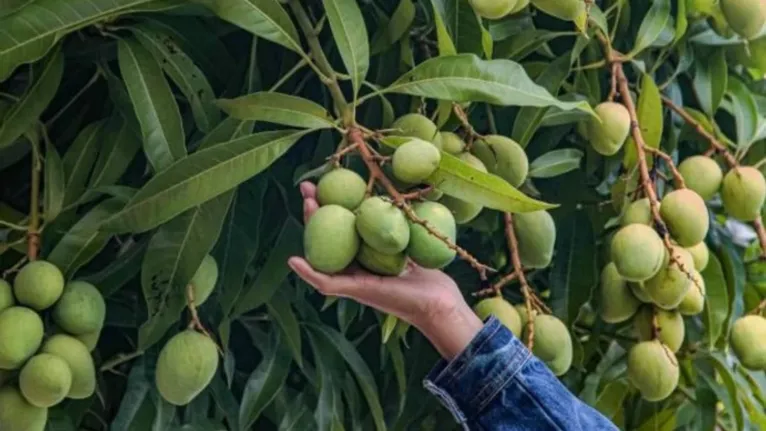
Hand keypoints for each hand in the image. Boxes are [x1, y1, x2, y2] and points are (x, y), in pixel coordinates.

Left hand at [288, 182, 482, 358]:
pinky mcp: (403, 244)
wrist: (440, 305)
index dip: (313, 215)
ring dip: (350, 199)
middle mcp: (363, 258)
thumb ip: (327, 280)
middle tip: (313, 181)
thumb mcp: (359, 289)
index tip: (308, 194)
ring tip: (340, 177)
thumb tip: (290, 261)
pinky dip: (380, 205)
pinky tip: (377, 186)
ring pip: (362, 219)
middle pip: (339, 224)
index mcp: (349, 269)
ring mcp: (383, 250)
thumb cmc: (398, 300)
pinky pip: (388, 221)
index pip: (324, 237)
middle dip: (326, 201)